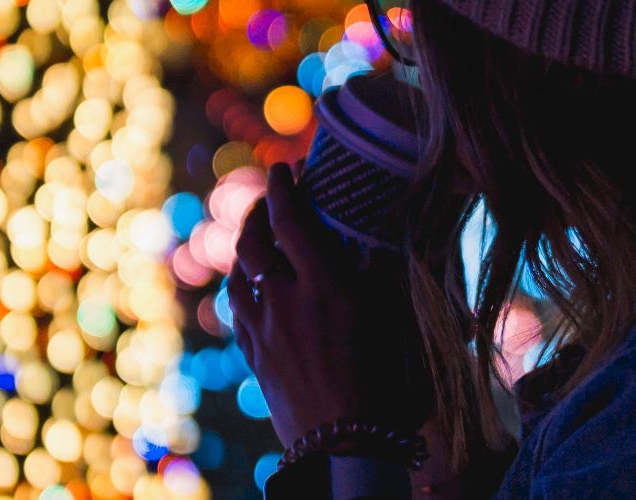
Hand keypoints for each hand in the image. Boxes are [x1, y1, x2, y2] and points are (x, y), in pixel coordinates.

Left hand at [228, 163, 430, 450]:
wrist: (348, 450)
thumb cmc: (388, 389)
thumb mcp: (397, 325)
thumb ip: (386, 279)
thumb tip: (383, 245)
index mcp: (328, 287)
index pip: (291, 220)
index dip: (283, 188)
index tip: (285, 169)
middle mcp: (287, 302)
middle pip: (254, 240)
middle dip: (258, 211)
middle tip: (269, 198)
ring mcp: (264, 331)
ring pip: (239, 273)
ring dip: (245, 248)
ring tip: (257, 237)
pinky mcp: (254, 357)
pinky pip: (238, 308)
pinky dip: (242, 284)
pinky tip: (251, 285)